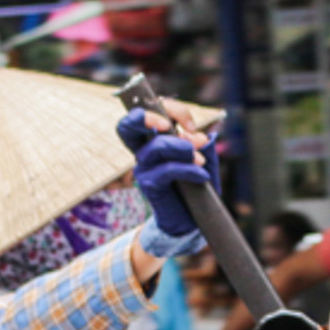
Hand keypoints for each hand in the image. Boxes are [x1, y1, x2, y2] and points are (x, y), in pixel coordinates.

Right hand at [118, 106, 213, 247]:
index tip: (191, 125)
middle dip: (146, 116)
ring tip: (200, 160)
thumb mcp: (201, 158)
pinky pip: (168, 170)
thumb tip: (199, 136)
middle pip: (127, 126)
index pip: (148, 112)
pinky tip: (202, 175)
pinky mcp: (150, 185)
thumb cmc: (193, 184)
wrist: (191, 219)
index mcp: (151, 140)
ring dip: (183, 148)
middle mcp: (143, 152)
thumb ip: (198, 144)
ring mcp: (144, 169)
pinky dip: (189, 169)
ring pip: (157, 146)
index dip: (170, 110)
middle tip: (168, 125)